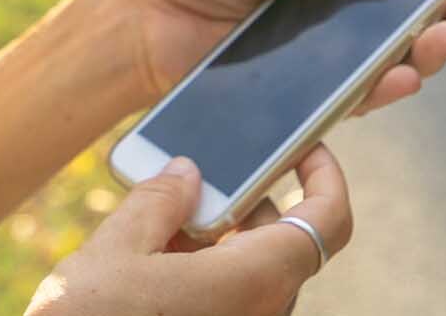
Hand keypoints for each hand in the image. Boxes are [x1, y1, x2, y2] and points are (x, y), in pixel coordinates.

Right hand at [28, 148, 349, 315]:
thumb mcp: (118, 247)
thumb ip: (161, 199)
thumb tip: (186, 172)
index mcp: (253, 280)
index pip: (327, 221)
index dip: (326, 175)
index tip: (306, 145)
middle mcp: (261, 311)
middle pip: (285, 241)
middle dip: (250, 200)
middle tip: (208, 173)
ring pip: (253, 269)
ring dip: (222, 233)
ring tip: (167, 213)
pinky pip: (230, 295)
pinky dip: (207, 265)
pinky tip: (157, 252)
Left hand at [102, 0, 445, 117]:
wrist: (150, 19)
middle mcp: (344, 13)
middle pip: (419, 16)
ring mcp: (330, 57)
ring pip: (399, 60)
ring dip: (431, 51)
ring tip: (443, 37)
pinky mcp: (310, 96)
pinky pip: (360, 96)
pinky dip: (388, 86)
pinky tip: (404, 75)